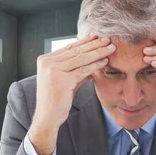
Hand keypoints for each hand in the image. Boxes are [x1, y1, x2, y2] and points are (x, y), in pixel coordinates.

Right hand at [29, 35, 114, 154]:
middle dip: (93, 44)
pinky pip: (83, 70)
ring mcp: (53, 70)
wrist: (47, 117)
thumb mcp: (64, 80)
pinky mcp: (62, 80)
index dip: (84, 42)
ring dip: (98, 52)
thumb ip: (75, 68)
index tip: (96, 37)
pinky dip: (95, 65)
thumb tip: (92, 59)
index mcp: (45, 60)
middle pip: (75, 51)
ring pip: (81, 58)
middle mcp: (47, 63)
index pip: (68, 48)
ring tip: (110, 48)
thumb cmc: (55, 100)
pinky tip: (105, 61)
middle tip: (107, 39)